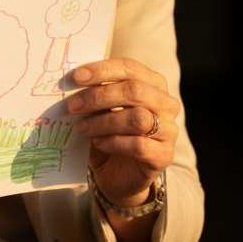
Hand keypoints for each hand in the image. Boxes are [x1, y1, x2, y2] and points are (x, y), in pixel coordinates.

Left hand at [68, 58, 178, 207]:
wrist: (119, 174)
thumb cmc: (109, 132)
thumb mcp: (101, 108)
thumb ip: (94, 91)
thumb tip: (73, 81)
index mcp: (152, 83)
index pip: (129, 67)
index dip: (102, 70)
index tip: (76, 77)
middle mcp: (166, 103)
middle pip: (134, 90)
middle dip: (99, 96)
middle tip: (73, 105)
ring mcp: (169, 130)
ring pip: (137, 118)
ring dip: (103, 121)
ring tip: (82, 127)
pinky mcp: (164, 155)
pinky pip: (138, 144)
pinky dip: (113, 142)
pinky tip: (99, 143)